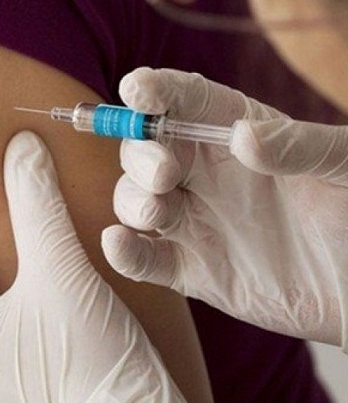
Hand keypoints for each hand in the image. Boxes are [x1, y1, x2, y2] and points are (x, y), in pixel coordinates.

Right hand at [103, 67, 347, 350]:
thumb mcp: (345, 168)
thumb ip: (300, 147)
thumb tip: (242, 138)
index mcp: (238, 135)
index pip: (185, 101)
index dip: (155, 91)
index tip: (137, 91)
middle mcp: (206, 175)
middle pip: (145, 148)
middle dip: (140, 154)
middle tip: (165, 174)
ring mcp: (193, 222)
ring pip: (134, 199)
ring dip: (131, 200)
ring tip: (157, 214)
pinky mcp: (188, 269)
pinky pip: (143, 257)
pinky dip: (123, 251)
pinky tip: (119, 244)